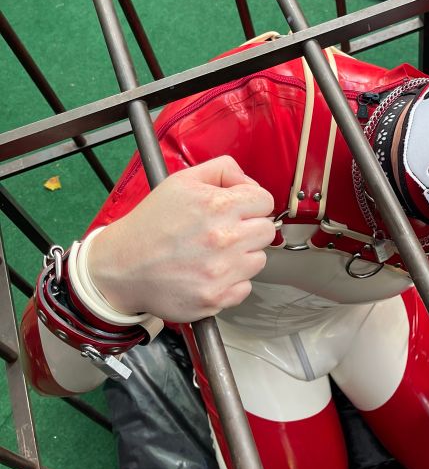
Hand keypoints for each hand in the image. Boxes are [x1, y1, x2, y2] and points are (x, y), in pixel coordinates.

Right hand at [88, 156, 275, 322]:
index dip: (253, 202)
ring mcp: (220, 271)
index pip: (265, 200)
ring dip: (242, 256)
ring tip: (214, 252)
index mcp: (217, 206)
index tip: (239, 209)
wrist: (121, 267)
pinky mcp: (215, 298)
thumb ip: (223, 170)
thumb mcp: (182, 181)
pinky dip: (231, 282)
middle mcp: (223, 239)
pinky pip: (245, 288)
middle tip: (226, 231)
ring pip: (258, 260)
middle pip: (267, 231)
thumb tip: (249, 182)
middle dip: (250, 228)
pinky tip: (209, 272)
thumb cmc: (150, 225)